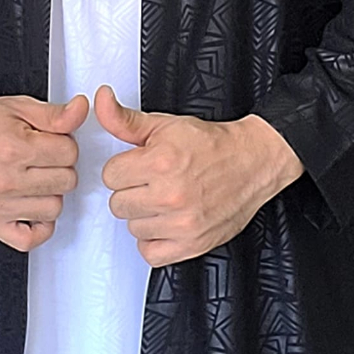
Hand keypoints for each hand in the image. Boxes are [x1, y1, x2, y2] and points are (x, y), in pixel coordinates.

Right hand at [0, 94, 87, 251]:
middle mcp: (7, 181)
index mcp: (14, 148)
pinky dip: (38, 226)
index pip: (69, 153)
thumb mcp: (18, 107)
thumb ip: (54, 114)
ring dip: (51, 193)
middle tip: (42, 157)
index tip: (50, 140)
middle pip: (66, 181)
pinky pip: (29, 239)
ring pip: (54, 208)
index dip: (64, 143)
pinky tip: (32, 206)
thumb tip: (81, 111)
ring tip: (35, 178)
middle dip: (60, 166)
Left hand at [96, 86, 303, 266]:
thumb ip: (124, 119)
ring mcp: (182, 223)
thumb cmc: (210, 144)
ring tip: (164, 199)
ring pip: (132, 227)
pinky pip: (150, 253)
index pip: (110, 175)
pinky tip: (165, 222)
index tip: (139, 166)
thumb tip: (101, 100)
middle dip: (132, 190)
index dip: (123, 168)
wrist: (253, 162)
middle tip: (153, 181)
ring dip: (144, 215)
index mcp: (161, 161)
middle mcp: (171, 194)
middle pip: (118, 203)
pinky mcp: (193, 244)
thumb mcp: (164, 124)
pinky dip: (154, 240)